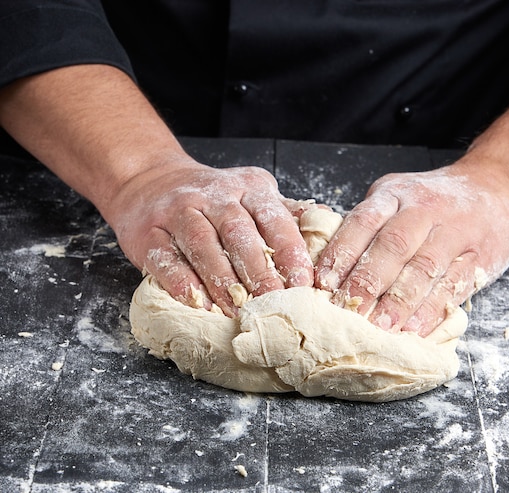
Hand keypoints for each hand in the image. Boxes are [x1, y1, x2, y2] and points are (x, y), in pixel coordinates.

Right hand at [107, 158, 313, 315]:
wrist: (151, 180)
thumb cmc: (214, 197)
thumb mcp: (253, 194)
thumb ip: (285, 211)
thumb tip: (326, 218)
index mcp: (248, 188)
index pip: (273, 218)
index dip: (289, 251)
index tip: (303, 283)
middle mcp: (213, 196)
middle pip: (238, 233)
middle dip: (258, 271)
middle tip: (273, 302)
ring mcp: (178, 211)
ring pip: (202, 244)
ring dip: (221, 279)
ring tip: (238, 309)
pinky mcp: (148, 232)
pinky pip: (164, 258)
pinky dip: (181, 281)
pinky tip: (197, 302)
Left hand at [315, 164, 508, 335]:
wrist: (498, 188)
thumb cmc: (435, 199)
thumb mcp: (397, 195)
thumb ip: (368, 224)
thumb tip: (329, 266)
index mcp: (395, 195)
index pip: (363, 222)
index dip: (342, 253)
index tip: (324, 284)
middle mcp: (423, 210)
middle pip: (392, 246)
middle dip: (367, 282)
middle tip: (348, 311)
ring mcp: (453, 232)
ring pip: (424, 267)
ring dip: (399, 301)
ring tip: (380, 327)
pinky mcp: (478, 256)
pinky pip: (454, 285)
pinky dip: (433, 309)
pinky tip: (415, 328)